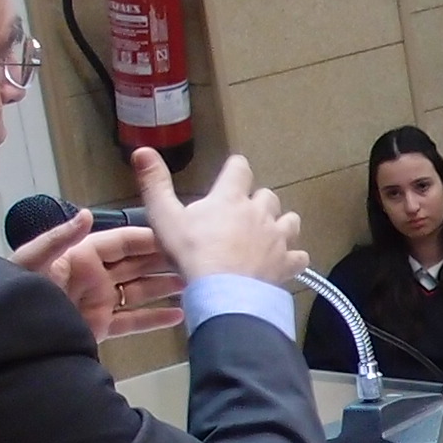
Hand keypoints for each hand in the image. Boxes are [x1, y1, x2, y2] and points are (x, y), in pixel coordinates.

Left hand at [10, 212, 184, 338]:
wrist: (10, 337)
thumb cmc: (18, 294)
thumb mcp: (32, 261)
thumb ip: (58, 238)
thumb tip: (86, 213)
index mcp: (79, 256)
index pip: (120, 242)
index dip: (146, 239)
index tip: (174, 237)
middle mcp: (93, 276)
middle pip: (135, 265)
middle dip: (163, 262)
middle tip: (193, 261)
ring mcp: (98, 302)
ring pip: (139, 292)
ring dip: (165, 288)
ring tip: (192, 285)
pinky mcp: (100, 326)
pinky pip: (133, 321)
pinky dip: (155, 319)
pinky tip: (178, 316)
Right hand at [134, 147, 301, 285]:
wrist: (222, 292)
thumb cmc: (191, 253)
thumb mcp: (164, 216)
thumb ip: (155, 183)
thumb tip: (143, 150)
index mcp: (230, 197)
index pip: (240, 168)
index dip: (236, 169)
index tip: (231, 175)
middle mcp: (259, 212)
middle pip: (267, 196)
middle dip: (257, 202)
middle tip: (242, 216)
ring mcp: (277, 237)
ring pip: (290, 220)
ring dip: (280, 224)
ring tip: (267, 235)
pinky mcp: (287, 263)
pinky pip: (299, 255)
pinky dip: (293, 257)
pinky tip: (284, 262)